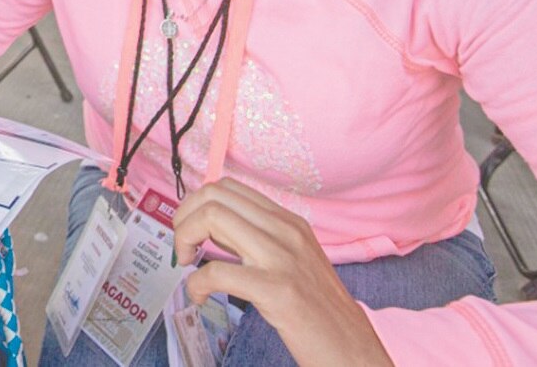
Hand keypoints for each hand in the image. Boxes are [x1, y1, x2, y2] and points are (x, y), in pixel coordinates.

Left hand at [173, 179, 391, 366]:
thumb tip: (209, 230)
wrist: (353, 349)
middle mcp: (286, 230)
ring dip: (184, 239)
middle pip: (214, 195)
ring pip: (212, 217)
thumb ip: (255, 240)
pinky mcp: (277, 289)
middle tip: (183, 248)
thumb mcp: (293, 260)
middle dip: (184, 218)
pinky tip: (200, 297)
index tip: (191, 232)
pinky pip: (217, 271)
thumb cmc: (319, 312)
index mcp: (288, 221)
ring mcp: (283, 258)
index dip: (197, 205)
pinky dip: (195, 284)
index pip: (228, 187)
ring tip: (187, 265)